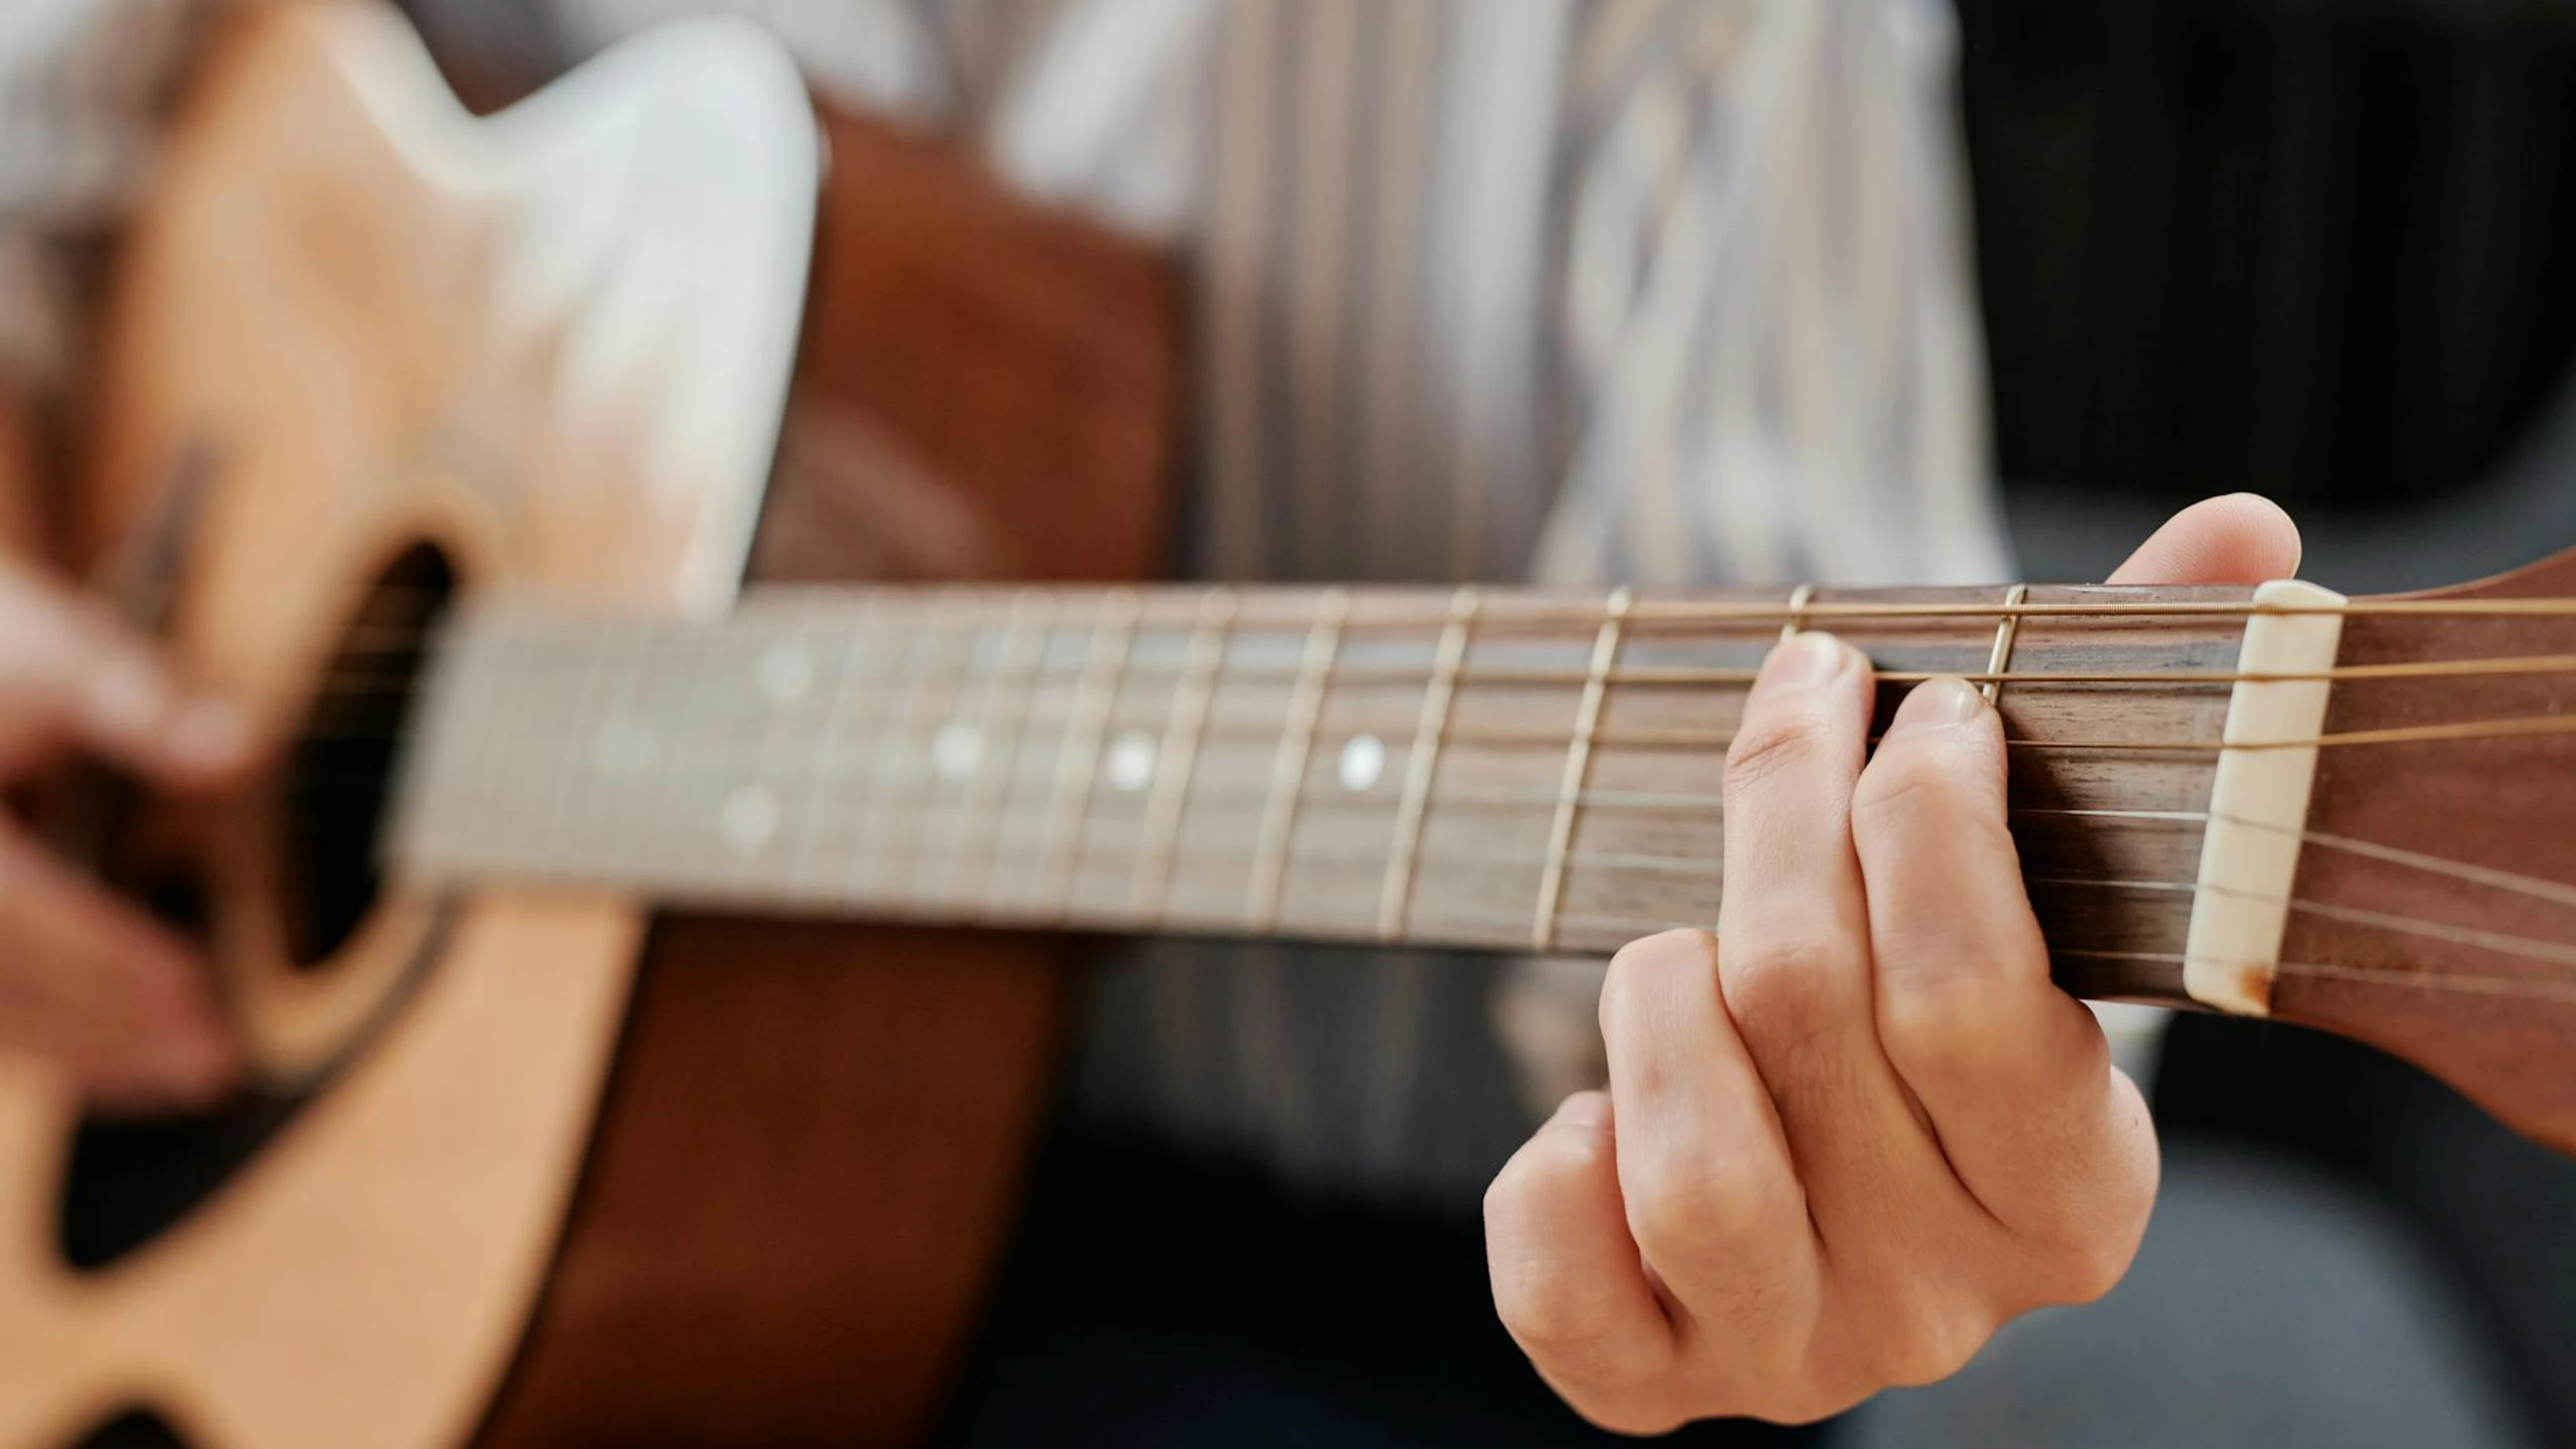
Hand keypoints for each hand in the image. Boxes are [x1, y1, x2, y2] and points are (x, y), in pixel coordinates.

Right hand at [0, 557, 249, 1109]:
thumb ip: (139, 705)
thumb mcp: (58, 657)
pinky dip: (54, 1048)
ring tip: (194, 1081)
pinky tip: (127, 1070)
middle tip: (216, 1062)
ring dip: (86, 1058)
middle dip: (108, 1026)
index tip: (192, 984)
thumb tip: (242, 750)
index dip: (101, 950)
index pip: (14, 910)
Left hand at [1484, 495, 2302, 1429]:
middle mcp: (1947, 1301)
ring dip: (1658, 992)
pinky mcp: (1651, 1381)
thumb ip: (2151, 703)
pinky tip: (1593, 1110)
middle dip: (1778, 814)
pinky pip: (1561, 1282)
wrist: (1829, 1178)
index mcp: (2078, 1192)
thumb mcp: (2039, 869)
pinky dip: (1551, 1173)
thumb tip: (2241, 528)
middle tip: (1791, 706)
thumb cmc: (1927, 988)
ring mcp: (1795, 1352)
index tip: (1913, 702)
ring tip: (1678, 944)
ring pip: (1691, 1157)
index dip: (1924, 818)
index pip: (1982, 996)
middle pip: (1809, 1012)